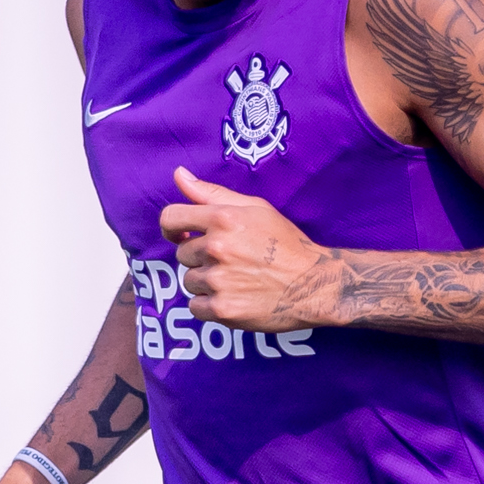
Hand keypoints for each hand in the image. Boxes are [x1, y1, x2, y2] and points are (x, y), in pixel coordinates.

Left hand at [160, 166, 333, 330]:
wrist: (314, 284)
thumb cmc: (285, 243)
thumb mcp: (254, 208)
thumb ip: (211, 193)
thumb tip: (178, 174)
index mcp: (223, 219)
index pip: (170, 218)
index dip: (171, 228)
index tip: (181, 234)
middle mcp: (217, 248)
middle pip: (183, 254)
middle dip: (201, 257)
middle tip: (232, 260)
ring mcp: (219, 281)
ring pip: (189, 281)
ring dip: (206, 282)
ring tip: (236, 279)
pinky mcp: (223, 309)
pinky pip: (195, 307)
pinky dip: (209, 305)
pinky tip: (233, 297)